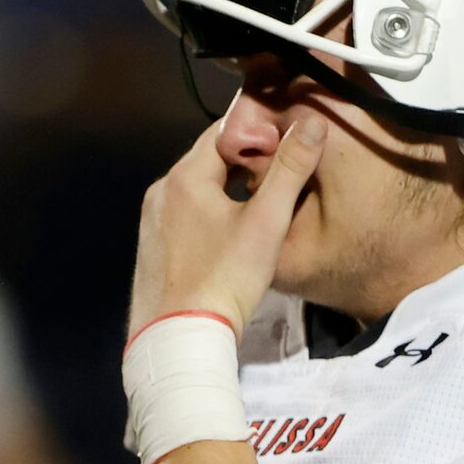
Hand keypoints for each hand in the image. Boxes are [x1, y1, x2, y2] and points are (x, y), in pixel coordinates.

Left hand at [126, 89, 325, 338]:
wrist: (180, 339)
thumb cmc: (224, 280)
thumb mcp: (266, 222)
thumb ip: (290, 170)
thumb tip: (310, 124)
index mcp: (184, 177)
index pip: (223, 132)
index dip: (258, 132)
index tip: (286, 144)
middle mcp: (161, 192)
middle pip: (209, 161)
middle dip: (245, 162)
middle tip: (281, 175)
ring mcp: (152, 221)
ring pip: (198, 190)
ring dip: (228, 190)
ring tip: (262, 206)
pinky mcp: (153, 248)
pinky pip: (186, 216)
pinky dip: (210, 215)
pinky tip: (232, 236)